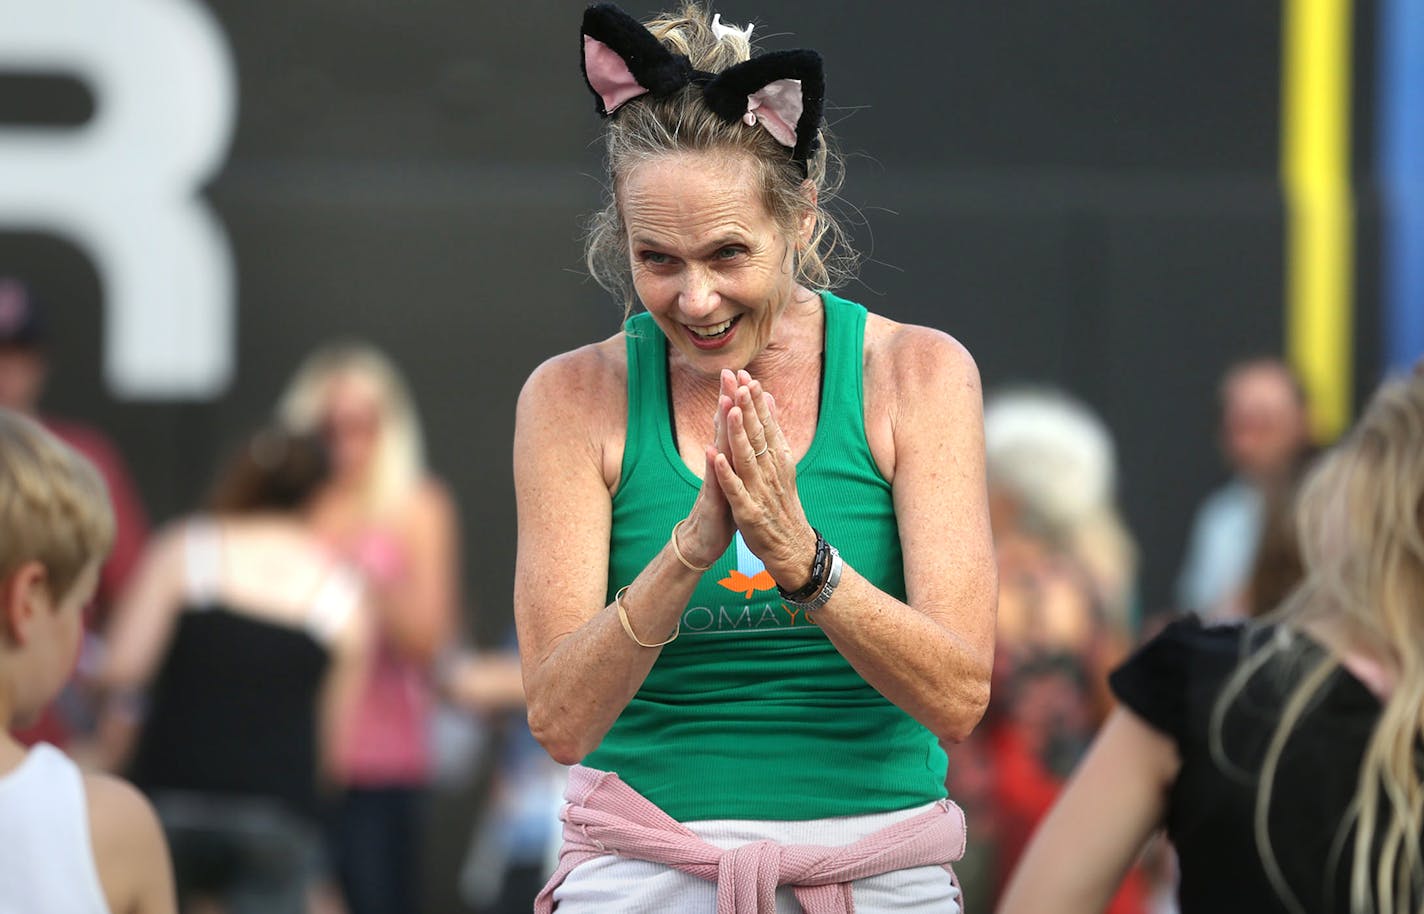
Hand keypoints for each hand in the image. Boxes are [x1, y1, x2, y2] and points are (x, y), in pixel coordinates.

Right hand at [676, 370, 737, 567]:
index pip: (735, 424)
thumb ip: (738, 453)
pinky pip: (714, 481)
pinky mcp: (713, 499)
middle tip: (729, 373)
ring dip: (721, 426)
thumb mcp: (735, 477)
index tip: (744, 374)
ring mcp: (715, 479)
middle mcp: (720, 464)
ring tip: (724, 401)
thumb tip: (742, 430)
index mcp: (730, 458)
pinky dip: (715, 466)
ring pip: (719, 449)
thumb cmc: (723, 507)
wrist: (704, 539)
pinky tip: (713, 451)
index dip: (739, 400)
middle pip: (724, 428)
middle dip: (728, 401)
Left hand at [712, 369, 816, 588]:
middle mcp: (770, 472)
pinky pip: (735, 490)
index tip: (747, 376)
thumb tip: (769, 399)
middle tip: (741, 381)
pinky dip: (726, 473)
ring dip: (738, 434)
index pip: (767, 425)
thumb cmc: (781, 505)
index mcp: (777, 461)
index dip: (756, 401)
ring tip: (729, 409)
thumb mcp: (781, 466)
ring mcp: (760, 492)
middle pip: (758, 436)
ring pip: (747, 458)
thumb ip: (773, 433)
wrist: (792, 548)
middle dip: (748, 408)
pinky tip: (716, 457)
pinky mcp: (748, 512)